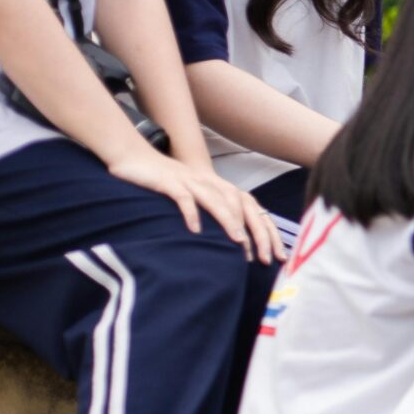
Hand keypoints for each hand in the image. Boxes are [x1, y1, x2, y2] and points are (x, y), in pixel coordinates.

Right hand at [106, 149, 281, 262]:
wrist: (135, 156)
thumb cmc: (168, 182)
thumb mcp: (196, 197)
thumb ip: (215, 213)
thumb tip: (235, 243)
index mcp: (221, 188)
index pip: (254, 209)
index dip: (268, 232)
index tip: (278, 256)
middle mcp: (211, 182)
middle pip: (241, 206)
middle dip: (255, 232)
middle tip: (261, 257)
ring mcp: (191, 181)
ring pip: (217, 201)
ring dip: (229, 221)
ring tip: (238, 242)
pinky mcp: (169, 181)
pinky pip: (183, 197)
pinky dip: (191, 213)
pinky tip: (195, 230)